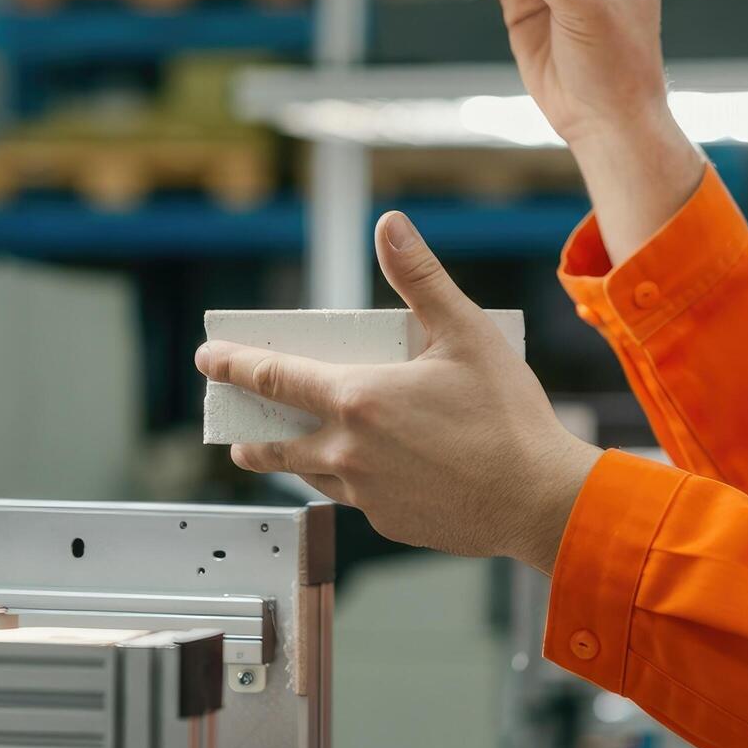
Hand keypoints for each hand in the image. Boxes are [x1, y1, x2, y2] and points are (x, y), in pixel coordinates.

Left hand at [195, 212, 600, 572]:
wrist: (538, 499)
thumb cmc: (507, 416)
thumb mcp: (466, 333)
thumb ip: (420, 279)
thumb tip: (389, 225)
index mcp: (358, 399)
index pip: (275, 378)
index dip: (235, 366)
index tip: (208, 359)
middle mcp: (349, 451)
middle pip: (277, 444)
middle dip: (251, 436)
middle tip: (235, 432)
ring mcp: (366, 493)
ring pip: (312, 474)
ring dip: (291, 462)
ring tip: (285, 455)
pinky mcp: (389, 522)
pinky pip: (355, 497)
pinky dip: (351, 481)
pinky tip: (369, 474)